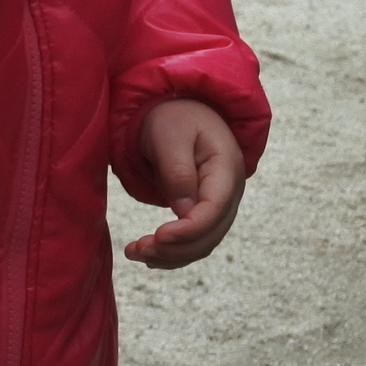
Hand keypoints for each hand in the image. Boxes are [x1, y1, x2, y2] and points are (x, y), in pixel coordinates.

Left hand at [125, 99, 248, 267]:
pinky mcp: (205, 211)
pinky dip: (174, 253)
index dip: (188, 230)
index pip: (214, 210)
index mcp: (225, 168)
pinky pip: (196, 240)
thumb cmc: (174, 117)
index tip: (158, 237)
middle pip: (210, 234)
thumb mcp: (170, 135)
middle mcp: (230, 191)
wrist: (180, 109)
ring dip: (171, 255)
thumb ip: (177, 171)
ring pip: (203, 243)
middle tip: (138, 249)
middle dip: (175, 248)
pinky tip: (149, 257)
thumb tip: (184, 212)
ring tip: (135, 253)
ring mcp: (220, 204)